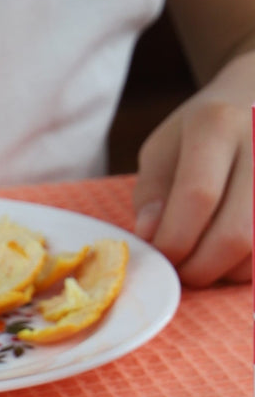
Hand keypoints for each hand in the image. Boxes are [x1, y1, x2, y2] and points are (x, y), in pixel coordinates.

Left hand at [131, 50, 253, 285]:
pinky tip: (234, 254)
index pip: (198, 197)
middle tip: (180, 271)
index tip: (159, 256)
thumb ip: (152, 192)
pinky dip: (251, 265)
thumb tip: (151, 236)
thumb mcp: (164, 148)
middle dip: (200, 267)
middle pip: (237, 232)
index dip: (174, 240)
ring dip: (228, 271)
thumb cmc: (204, 130)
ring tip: (205, 260)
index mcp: (217, 124)